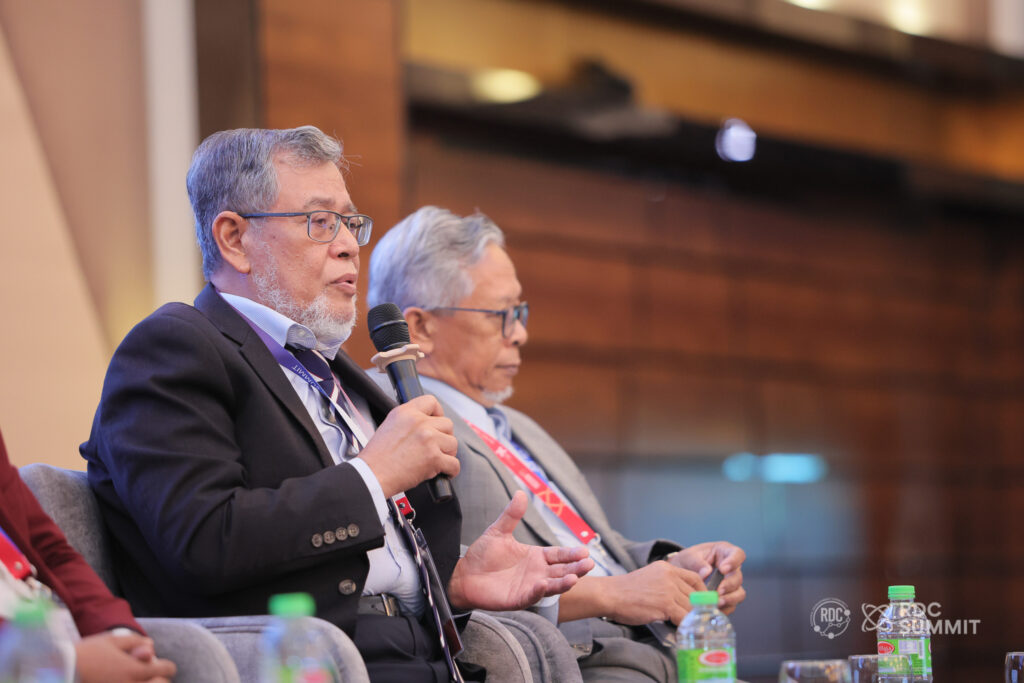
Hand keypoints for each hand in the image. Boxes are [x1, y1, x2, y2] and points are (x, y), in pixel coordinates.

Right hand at [75, 632, 176, 682]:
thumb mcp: (110, 641)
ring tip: (133, 681)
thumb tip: (151, 646)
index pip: (166, 670)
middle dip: (159, 680)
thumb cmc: (83, 655)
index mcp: (135, 670)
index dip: (164, 666)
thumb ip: (134, 642)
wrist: (56, 674)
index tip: (155, 665)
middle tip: (148, 677)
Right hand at [358, 395, 459, 496]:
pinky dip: (451, 470)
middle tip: (436, 447)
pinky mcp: (434, 458)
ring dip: (448, 453)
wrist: (372, 475)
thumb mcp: (389, 426)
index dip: (438, 413)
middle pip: (447, 424)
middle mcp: (419, 422)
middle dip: (444, 437)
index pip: (431, 402)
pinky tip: (443, 472)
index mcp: (406, 412)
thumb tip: (426, 424)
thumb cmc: (377, 457)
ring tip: (437, 460)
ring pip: (453, 443)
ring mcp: (428, 439)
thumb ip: (408, 421)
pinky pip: (454, 464)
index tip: (436, 423)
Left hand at [448, 491, 593, 609]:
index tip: (584, 551)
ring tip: (574, 578)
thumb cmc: (482, 555)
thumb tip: (520, 493)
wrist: (463, 574)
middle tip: (589, 564)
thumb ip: (511, 515)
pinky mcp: (518, 599)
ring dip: (563, 582)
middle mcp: (536, 572)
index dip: (571, 554)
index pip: (558, 555)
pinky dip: (539, 591)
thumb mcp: (498, 531)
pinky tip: (544, 585)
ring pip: (551, 585)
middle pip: (561, 571)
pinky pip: (531, 596)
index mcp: (535, 557)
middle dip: (575, 568)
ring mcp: (529, 587)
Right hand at [601, 561, 706, 624]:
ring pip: (690, 607)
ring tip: (693, 627)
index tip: (703, 602)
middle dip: (699, 608)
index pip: (695, 578)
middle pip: (695, 594)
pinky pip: (683, 617)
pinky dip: (685, 625)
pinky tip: (682, 630)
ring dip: (692, 618)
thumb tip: (680, 600)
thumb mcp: (650, 578)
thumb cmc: (626, 590)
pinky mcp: (665, 604)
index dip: (703, 591)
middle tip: (700, 618)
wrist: (610, 594)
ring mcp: (668, 589)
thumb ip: (666, 584)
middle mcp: (670, 576)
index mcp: (667, 568)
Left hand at [667, 541, 746, 613]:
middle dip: (729, 585)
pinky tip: (713, 609)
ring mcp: (730, 584)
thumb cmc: (689, 560)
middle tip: (718, 591)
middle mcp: (731, 569)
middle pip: (738, 577)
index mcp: (724, 553)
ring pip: (739, 593)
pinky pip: (731, 605)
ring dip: (729, 599)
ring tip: (716, 602)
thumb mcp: (689, 557)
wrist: (683, 572)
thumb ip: (697, 562)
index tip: (723, 569)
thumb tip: (707, 572)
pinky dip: (724, 608)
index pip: (738, 554)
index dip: (734, 561)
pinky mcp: (727, 598)